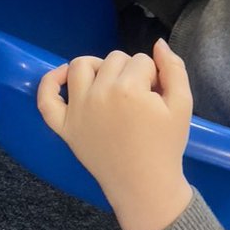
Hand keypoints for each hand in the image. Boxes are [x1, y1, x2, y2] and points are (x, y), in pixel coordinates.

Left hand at [37, 38, 193, 229]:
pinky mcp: (64, 127)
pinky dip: (50, 82)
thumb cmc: (165, 146)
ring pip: (81, 66)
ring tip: (112, 84)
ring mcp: (77, 110)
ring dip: (98, 67)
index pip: (142, 60)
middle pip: (114, 59)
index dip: (154, 76)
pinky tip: (63, 75)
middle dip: (131, 72)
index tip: (157, 98)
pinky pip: (46, 99)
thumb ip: (174, 69)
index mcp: (129, 89)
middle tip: (140, 98)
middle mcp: (98, 94)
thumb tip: (158, 44)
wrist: (145, 186)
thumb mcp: (183, 105)